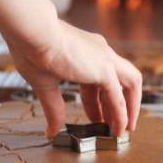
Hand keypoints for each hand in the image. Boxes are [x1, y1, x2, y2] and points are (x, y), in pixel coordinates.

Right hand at [8, 20, 141, 137]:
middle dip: (121, 103)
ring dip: (130, 107)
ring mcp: (105, 59)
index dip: (99, 102)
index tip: (97, 118)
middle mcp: (100, 53)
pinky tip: (118, 128)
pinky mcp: (105, 69)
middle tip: (116, 125)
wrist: (32, 32)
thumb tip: (52, 130)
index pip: (100, 80)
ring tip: (124, 129)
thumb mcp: (45, 82)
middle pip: (122, 80)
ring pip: (131, 83)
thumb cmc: (31, 49)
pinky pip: (119, 96)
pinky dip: (121, 113)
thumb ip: (53, 107)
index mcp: (86, 52)